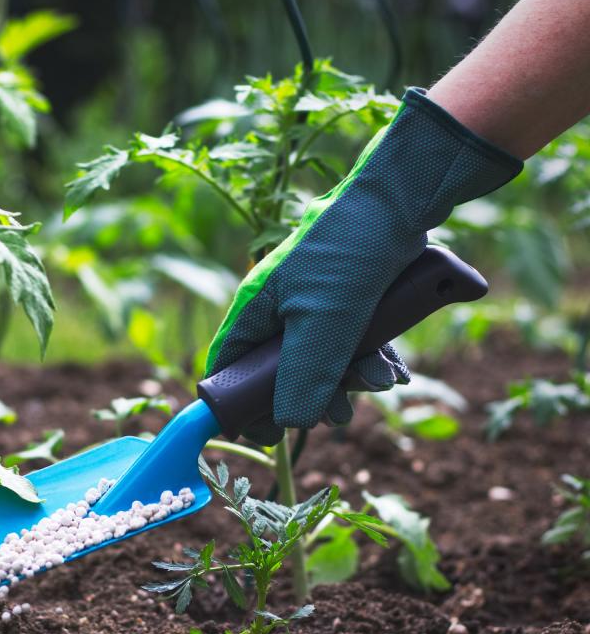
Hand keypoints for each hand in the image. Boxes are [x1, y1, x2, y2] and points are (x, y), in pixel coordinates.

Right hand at [206, 88, 521, 445]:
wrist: (403, 200)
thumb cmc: (349, 253)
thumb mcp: (323, 322)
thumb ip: (303, 376)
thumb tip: (289, 424)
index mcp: (256, 309)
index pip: (230, 367)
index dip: (242, 404)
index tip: (267, 433)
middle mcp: (280, 307)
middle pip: (282, 372)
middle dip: (314, 395)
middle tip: (340, 413)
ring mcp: (317, 304)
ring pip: (324, 360)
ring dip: (353, 379)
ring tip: (381, 381)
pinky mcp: (351, 299)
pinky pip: (354, 344)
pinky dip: (373, 361)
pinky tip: (395, 370)